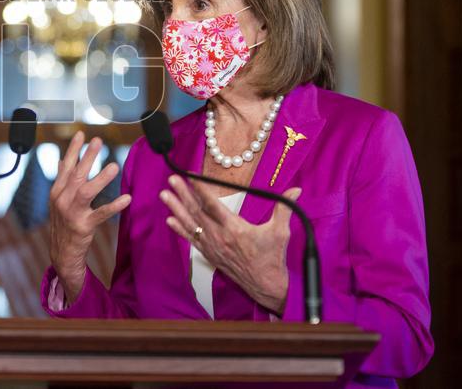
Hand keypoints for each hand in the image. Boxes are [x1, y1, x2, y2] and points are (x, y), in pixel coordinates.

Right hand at [48, 131, 131, 303]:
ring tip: (114, 166)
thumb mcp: (59, 200)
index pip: (65, 166)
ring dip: (100, 178)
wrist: (62, 252)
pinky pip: (101, 214)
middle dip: (87, 157)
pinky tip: (127, 199)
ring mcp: (71, 213)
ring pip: (86, 191)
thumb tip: (61, 161)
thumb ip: (63, 180)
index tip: (82, 134)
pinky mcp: (83, 226)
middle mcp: (62, 199)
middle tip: (98, 141)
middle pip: (76, 174)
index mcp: (57, 191)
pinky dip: (114, 206)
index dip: (73, 149)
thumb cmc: (64, 222)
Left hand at [160, 175, 300, 314]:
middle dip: (183, 194)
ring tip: (165, 195)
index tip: (190, 176)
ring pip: (191, 224)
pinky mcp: (210, 255)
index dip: (201, 189)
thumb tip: (296, 189)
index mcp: (235, 229)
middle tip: (172, 180)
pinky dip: (180, 230)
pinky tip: (170, 220)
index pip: (213, 205)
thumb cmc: (273, 258)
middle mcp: (220, 237)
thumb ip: (284, 208)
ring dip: (176, 209)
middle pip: (197, 212)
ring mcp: (213, 247)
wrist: (266, 285)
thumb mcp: (280, 232)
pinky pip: (192, 240)